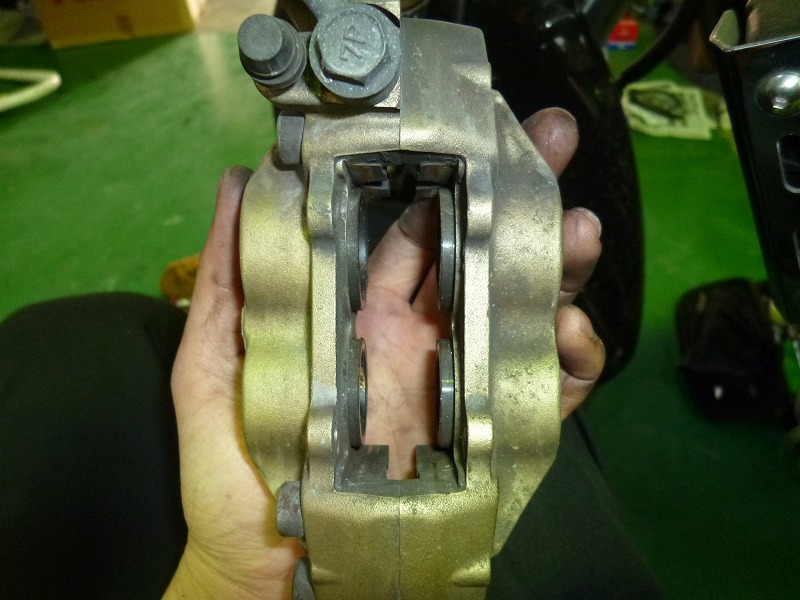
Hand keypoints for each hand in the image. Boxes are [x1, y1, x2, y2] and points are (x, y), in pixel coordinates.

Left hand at [165, 108, 603, 597]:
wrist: (267, 566)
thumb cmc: (235, 467)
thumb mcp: (216, 363)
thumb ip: (229, 278)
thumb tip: (237, 179)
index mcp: (364, 315)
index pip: (416, 235)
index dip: (448, 185)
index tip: (476, 137)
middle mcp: (421, 338)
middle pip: (485, 258)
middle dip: (524, 201)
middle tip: (558, 144)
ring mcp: (459, 381)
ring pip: (526, 310)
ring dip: (559, 267)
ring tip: (577, 233)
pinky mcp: (488, 432)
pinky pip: (548, 387)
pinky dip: (573, 357)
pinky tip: (573, 332)